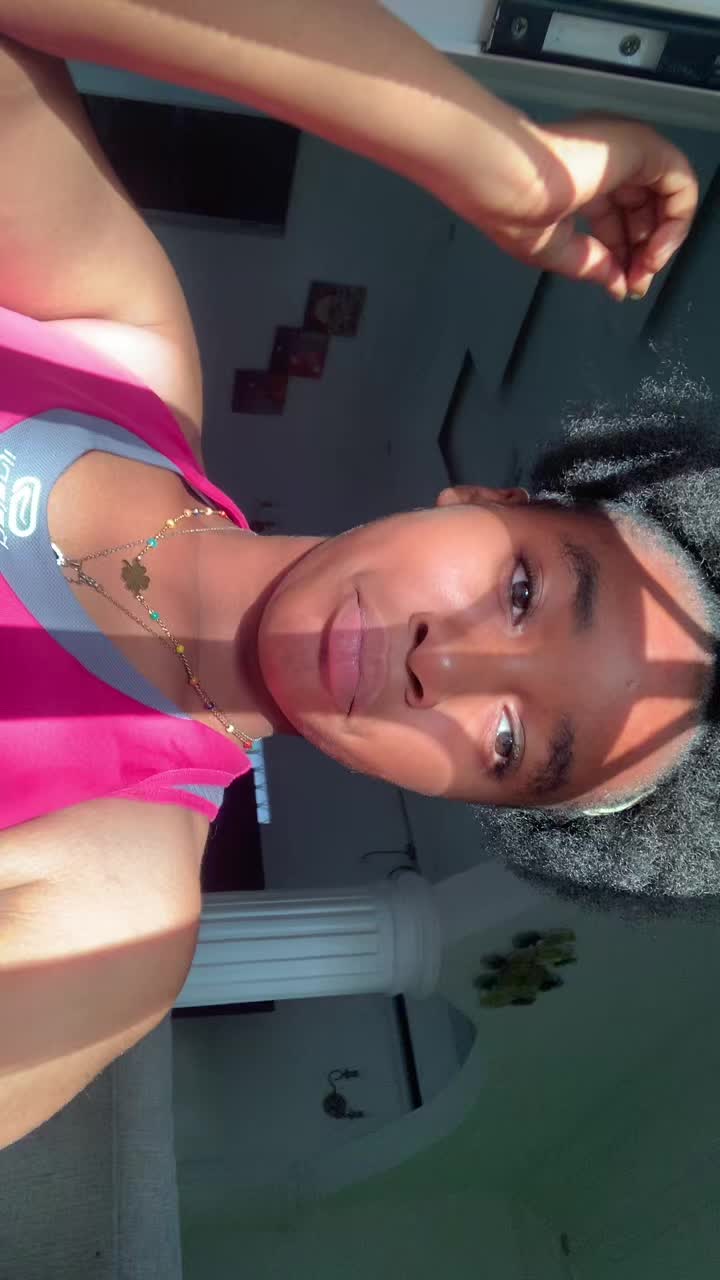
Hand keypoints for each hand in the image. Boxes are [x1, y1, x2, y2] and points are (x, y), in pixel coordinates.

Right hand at [463, 114, 698, 301]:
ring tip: (646, 268)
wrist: (505, 181)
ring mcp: (625, 152)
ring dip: (663, 240)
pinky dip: (677, 222)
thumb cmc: (510, 206)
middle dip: (644, 252)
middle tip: (637, 281)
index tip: (623, 285)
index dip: (625, 256)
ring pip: (667, 197)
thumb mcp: (558, 251)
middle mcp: (605, 163)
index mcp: (579, 182)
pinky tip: (656, 250)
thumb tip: (618, 286)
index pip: (617, 221)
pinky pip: (680, 185)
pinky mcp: (643, 147)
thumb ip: (593, 266)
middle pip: (643, 212)